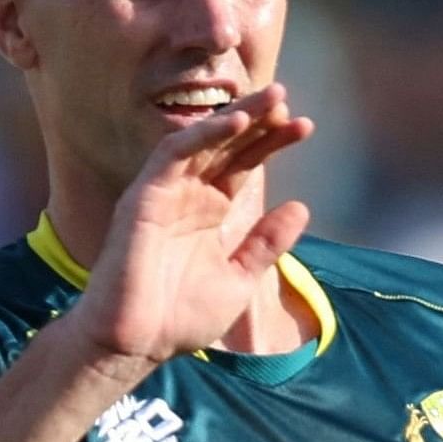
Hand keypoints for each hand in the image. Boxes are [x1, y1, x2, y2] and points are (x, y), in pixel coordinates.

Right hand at [62, 85, 312, 366]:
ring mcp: (165, 193)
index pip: (244, 163)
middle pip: (226, 145)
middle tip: (286, 96)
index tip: (305, 127)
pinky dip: (202, 134)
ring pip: (201, 140)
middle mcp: (188, 195)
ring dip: (235, 117)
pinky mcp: (144, 197)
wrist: (137, 345)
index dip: (272, 142)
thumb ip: (266, 244)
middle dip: (257, 119)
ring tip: (271, 99)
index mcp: (209, 210)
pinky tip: (234, 122)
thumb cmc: (179, 319)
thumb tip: (301, 207)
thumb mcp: (239, 279)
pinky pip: (172, 154)